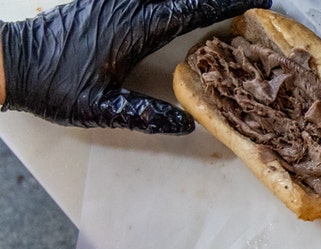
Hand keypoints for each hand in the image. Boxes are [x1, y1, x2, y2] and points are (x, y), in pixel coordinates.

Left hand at [0, 0, 270, 132]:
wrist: (8, 61)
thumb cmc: (52, 87)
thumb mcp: (100, 109)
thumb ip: (146, 115)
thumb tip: (188, 124)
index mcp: (133, 29)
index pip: (189, 9)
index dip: (224, 4)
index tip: (256, 1)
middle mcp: (126, 6)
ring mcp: (113, 0)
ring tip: (221, 3)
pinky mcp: (102, 0)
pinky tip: (179, 4)